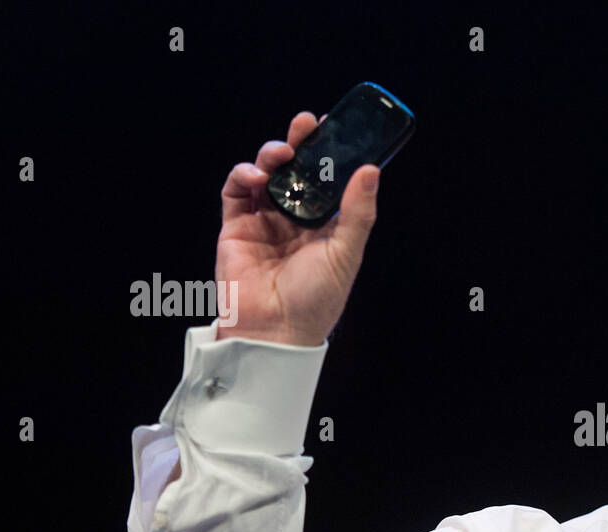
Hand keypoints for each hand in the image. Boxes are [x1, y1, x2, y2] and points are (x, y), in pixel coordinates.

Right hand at [214, 111, 379, 345]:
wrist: (275, 331)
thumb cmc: (316, 299)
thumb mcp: (346, 253)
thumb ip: (357, 212)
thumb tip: (371, 169)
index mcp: (324, 226)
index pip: (327, 181)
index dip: (329, 154)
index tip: (335, 127)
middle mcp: (294, 221)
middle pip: (295, 172)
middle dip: (299, 144)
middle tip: (306, 124)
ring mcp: (264, 222)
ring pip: (265, 175)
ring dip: (271, 156)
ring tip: (281, 152)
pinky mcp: (235, 227)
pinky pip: (236, 192)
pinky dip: (243, 175)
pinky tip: (256, 176)